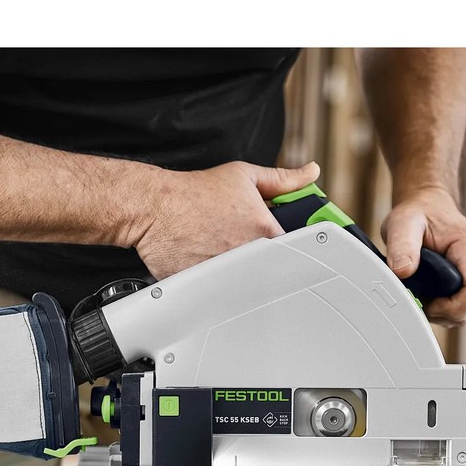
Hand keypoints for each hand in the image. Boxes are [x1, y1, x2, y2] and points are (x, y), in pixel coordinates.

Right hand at [134, 160, 320, 279]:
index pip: (291, 249)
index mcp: (264, 230)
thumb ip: (282, 179)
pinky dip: (212, 283)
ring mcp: (225, 274)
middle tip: (236, 243)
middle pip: (266, 269)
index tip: (279, 245)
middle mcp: (247, 255)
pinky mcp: (204, 288)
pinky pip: (215, 293)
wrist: (155, 207)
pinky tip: (202, 263)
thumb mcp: (244, 176)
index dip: (286, 247)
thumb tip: (309, 173)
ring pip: (242, 284)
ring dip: (235, 273)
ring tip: (216, 250)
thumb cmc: (194, 192)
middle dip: (257, 259)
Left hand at [381, 186, 465, 326]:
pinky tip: (426, 294)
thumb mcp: (403, 224)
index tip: (425, 301)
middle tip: (416, 296)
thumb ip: (402, 247)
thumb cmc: (418, 214)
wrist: (427, 207)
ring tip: (419, 292)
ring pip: (465, 313)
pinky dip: (440, 309)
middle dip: (441, 312)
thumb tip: (402, 272)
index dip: (451, 307)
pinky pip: (459, 309)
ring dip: (439, 312)